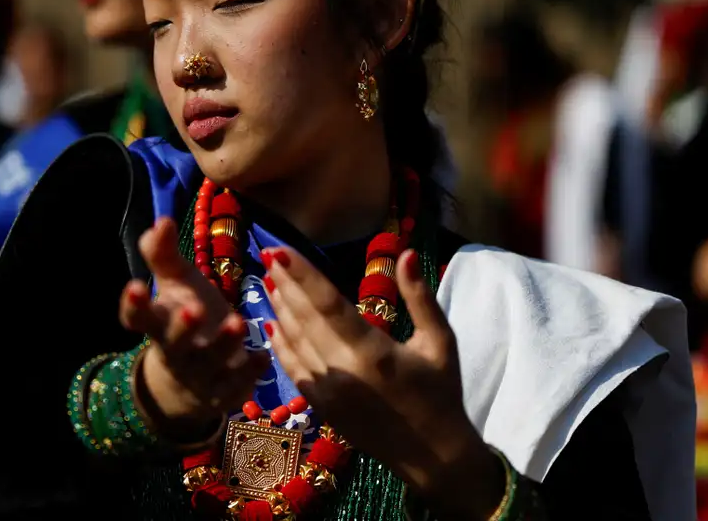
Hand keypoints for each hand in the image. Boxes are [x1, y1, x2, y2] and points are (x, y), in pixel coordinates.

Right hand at [118, 217, 269, 440]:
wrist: (187, 383)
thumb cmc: (182, 319)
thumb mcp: (174, 285)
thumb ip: (164, 254)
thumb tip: (162, 220)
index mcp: (158, 325)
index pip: (138, 318)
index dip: (134, 305)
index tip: (135, 285)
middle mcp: (175, 353)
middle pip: (173, 344)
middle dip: (183, 329)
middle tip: (194, 310)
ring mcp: (199, 376)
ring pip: (209, 364)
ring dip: (223, 345)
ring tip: (238, 322)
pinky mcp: (224, 393)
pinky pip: (237, 385)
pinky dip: (249, 371)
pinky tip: (263, 354)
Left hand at [262, 247, 503, 518]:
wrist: (432, 456)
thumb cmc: (440, 393)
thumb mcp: (440, 342)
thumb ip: (420, 298)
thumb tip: (404, 254)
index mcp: (373, 351)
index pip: (328, 304)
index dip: (302, 275)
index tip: (280, 251)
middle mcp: (343, 370)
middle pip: (303, 318)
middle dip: (284, 284)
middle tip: (267, 254)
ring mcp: (328, 391)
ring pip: (293, 342)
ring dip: (279, 309)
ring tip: (268, 281)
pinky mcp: (321, 407)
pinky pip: (293, 368)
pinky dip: (280, 344)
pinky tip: (272, 323)